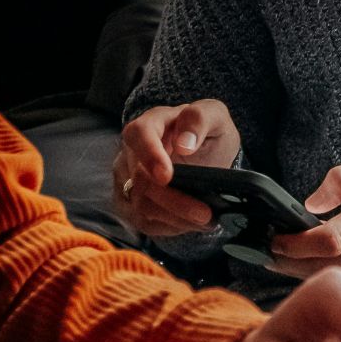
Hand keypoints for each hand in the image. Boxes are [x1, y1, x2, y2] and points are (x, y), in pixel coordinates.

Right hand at [112, 99, 241, 235]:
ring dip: (175, 218)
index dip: (149, 156)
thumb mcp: (214, 116)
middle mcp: (131, 150)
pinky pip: (142, 221)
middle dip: (174, 201)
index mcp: (152, 123)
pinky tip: (189, 223)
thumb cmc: (206, 131)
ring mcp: (126, 177)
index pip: (139, 135)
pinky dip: (169, 226)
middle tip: (205, 214)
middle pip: (141, 180)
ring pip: (140, 205)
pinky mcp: (128, 201)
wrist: (203, 152)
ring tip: (205, 220)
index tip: (167, 176)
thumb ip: (201, 119)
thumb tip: (185, 144)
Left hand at [268, 154, 340, 282]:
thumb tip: (311, 201)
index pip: (328, 240)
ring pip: (337, 278)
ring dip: (308, 271)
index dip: (294, 244)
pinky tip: (321, 262)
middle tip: (268, 252)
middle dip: (289, 262)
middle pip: (322, 267)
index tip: (274, 238)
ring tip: (287, 257)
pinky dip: (334, 274)